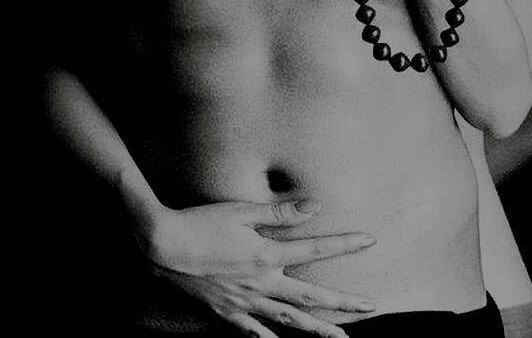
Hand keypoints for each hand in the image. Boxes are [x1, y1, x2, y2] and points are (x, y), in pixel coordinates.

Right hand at [139, 200, 376, 337]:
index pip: (315, 249)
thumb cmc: (201, 223)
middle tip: (371, 306)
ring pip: (288, 320)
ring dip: (317, 330)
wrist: (161, 247)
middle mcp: (260, 284)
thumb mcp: (241, 211)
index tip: (370, 241)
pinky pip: (252, 331)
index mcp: (267, 256)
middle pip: (310, 297)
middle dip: (343, 303)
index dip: (345, 245)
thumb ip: (280, 212)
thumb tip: (316, 206)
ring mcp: (243, 302)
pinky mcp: (224, 312)